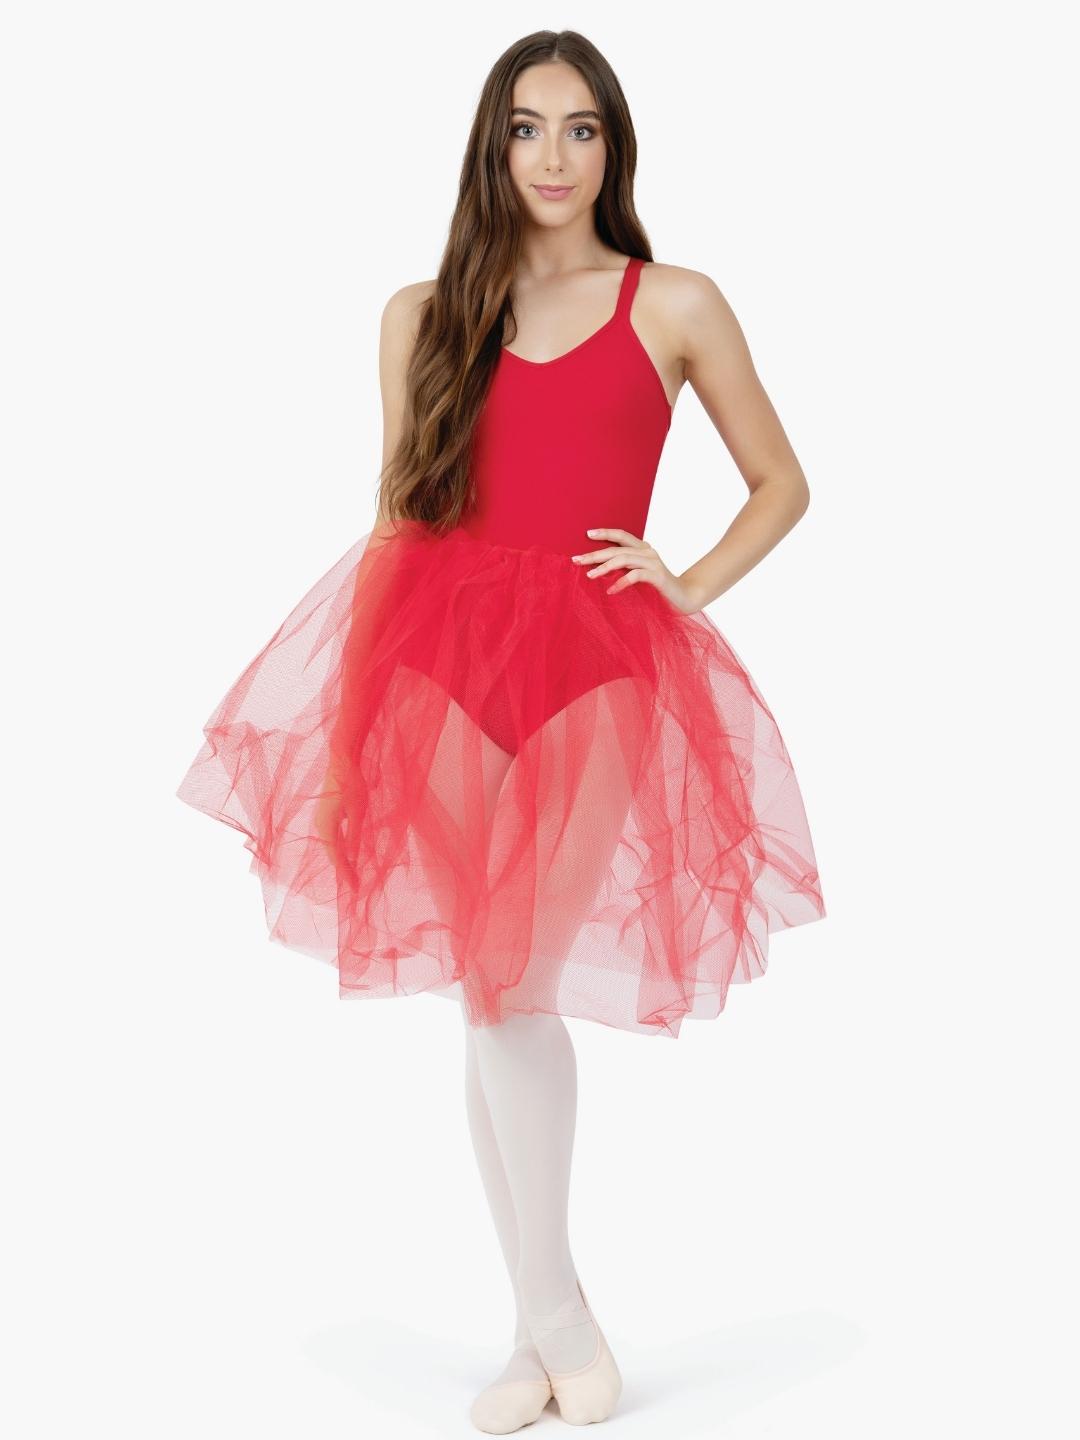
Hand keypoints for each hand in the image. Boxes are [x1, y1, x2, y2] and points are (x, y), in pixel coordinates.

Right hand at [312, 783, 351, 884]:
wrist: (341, 762)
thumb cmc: (352, 785)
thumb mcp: (358, 813)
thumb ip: (354, 836)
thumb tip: (354, 858)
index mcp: (326, 827)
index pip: (337, 857)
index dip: (346, 874)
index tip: (354, 890)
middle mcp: (319, 826)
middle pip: (333, 854)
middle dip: (344, 871)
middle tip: (355, 888)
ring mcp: (320, 820)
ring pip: (331, 847)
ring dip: (341, 861)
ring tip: (351, 876)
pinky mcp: (324, 815)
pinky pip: (332, 838)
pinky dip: (339, 849)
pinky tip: (346, 856)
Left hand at [571, 528, 703, 614]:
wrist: (685, 599)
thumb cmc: (658, 589)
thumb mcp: (639, 576)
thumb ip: (625, 569)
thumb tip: (599, 570)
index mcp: (643, 549)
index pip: (622, 536)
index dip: (605, 533)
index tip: (587, 534)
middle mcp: (648, 552)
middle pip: (617, 549)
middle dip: (595, 554)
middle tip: (577, 559)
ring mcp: (653, 563)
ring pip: (624, 559)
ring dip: (604, 567)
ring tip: (590, 575)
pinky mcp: (657, 576)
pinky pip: (635, 576)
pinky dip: (621, 583)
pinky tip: (611, 591)